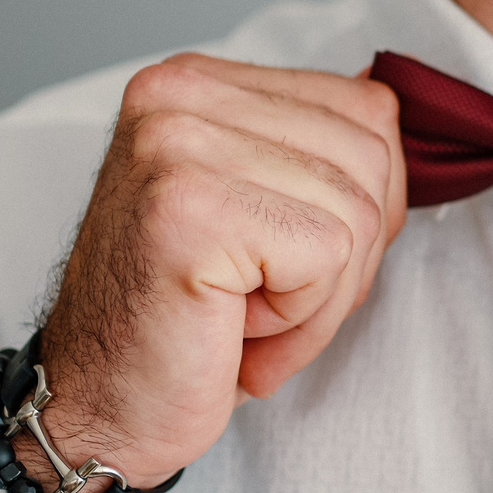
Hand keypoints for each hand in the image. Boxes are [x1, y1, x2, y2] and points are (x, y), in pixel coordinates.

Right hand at [32, 54, 405, 491]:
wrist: (97, 409)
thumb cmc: (186, 323)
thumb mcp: (263, 208)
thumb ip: (318, 154)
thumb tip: (395, 119)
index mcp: (199, 82)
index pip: (368, 110)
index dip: (364, 206)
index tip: (286, 259)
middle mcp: (180, 94)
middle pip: (373, 158)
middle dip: (347, 257)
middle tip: (258, 300)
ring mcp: (179, 144)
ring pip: (358, 212)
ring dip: (318, 297)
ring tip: (238, 316)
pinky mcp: (191, 208)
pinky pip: (328, 257)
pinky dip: (299, 320)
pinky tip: (230, 329)